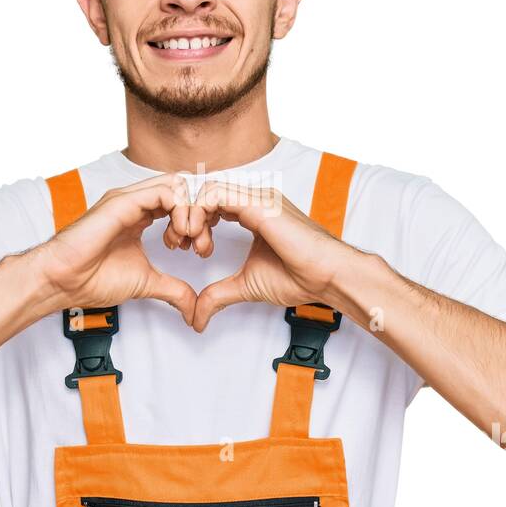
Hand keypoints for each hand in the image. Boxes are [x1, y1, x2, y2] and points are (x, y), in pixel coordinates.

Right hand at [34, 173, 213, 325]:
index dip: (196, 222)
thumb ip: (173, 289)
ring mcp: (129, 199)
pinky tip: (179, 234)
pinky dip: (181, 209)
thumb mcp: (147, 282)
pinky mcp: (124, 202)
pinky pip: (164, 191)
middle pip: (182, 190)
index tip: (198, 249)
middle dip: (199, 215)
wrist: (64, 280)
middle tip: (199, 244)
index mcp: (140, 215)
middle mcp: (135, 203)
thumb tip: (193, 307)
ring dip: (191, 211)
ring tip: (190, 239)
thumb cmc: (92, 278)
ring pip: (176, 186)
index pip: (179, 202)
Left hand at [188, 179, 356, 331]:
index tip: (186, 248)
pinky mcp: (257, 203)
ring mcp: (256, 198)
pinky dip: (198, 211)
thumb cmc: (299, 277)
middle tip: (179, 245)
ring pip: (205, 189)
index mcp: (252, 212)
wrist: (326, 276)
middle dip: (184, 217)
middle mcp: (253, 200)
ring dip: (189, 215)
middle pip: (203, 193)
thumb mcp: (245, 285)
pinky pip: (215, 193)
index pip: (210, 203)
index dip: (191, 222)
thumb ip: (218, 294)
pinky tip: (198, 236)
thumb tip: (197, 317)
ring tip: (189, 242)